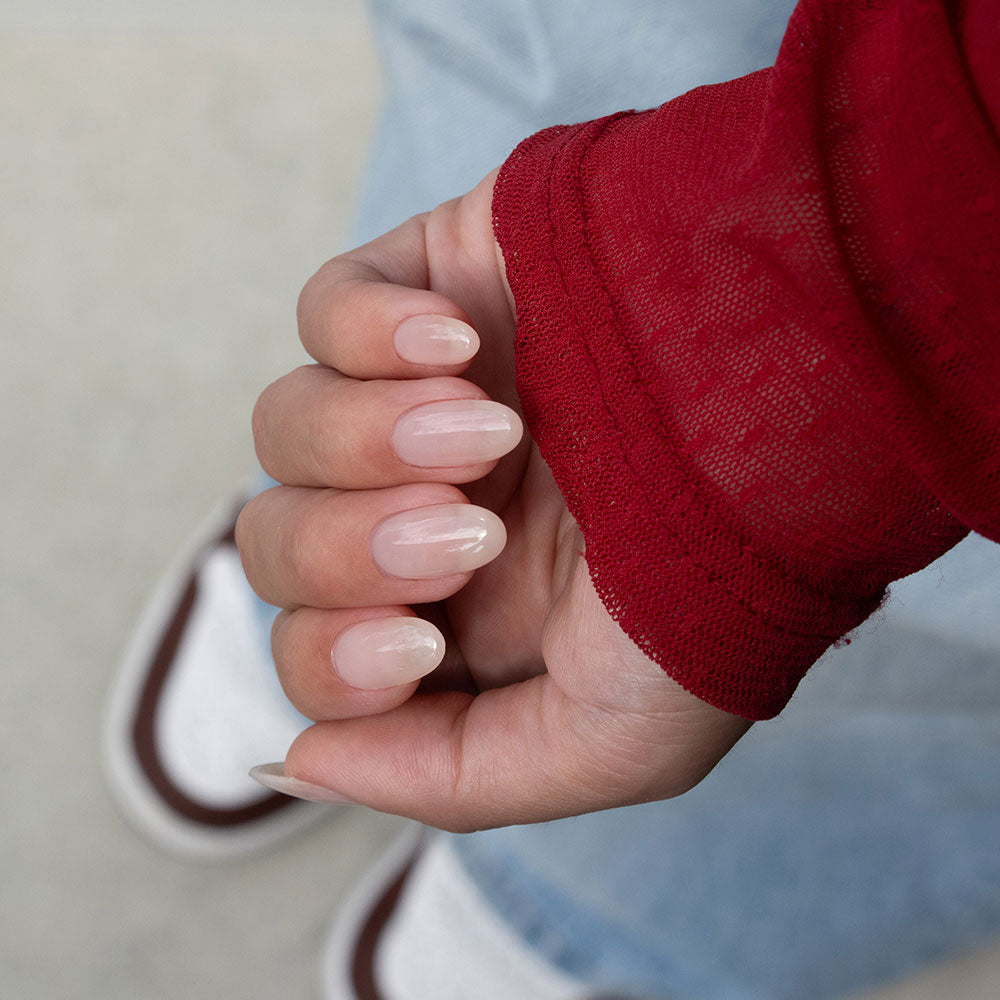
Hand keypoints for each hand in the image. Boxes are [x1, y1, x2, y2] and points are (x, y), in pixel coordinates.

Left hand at [237, 171, 750, 831]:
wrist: (802, 393)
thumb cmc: (727, 568)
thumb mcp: (617, 740)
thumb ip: (454, 776)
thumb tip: (308, 761)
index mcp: (463, 610)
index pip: (317, 653)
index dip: (335, 660)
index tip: (422, 647)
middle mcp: (430, 502)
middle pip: (282, 543)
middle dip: (351, 553)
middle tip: (471, 531)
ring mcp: (424, 392)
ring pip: (289, 430)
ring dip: (368, 440)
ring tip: (491, 425)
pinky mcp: (432, 286)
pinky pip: (325, 307)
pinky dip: (369, 329)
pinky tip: (462, 338)